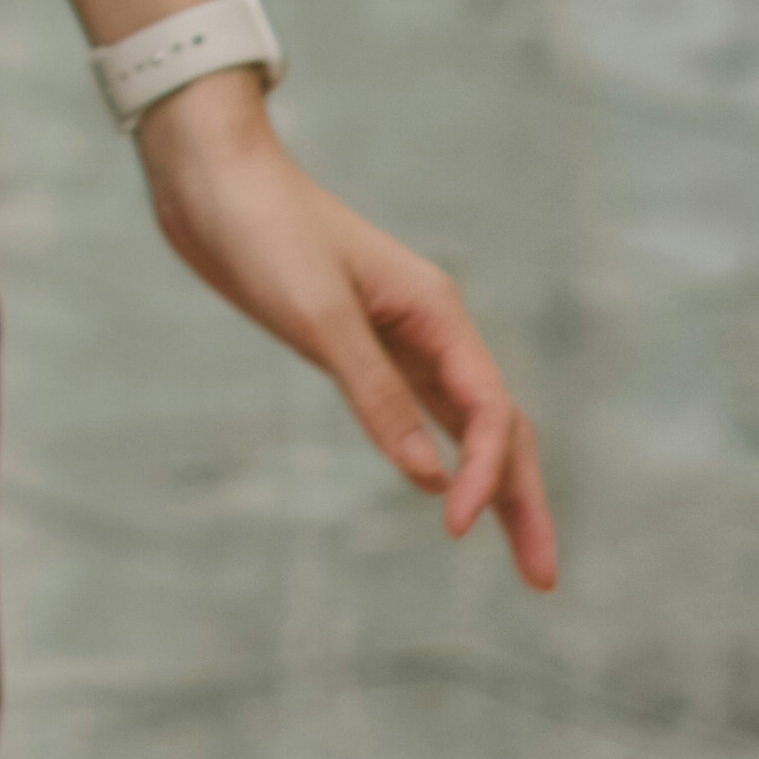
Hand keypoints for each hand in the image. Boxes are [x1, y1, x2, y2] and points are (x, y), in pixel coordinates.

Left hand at [135, 74, 557, 587]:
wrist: (213, 178)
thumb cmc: (265, 229)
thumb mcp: (317, 312)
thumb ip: (375, 393)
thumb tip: (430, 479)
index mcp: (436, 311)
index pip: (490, 410)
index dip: (488, 475)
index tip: (455, 526)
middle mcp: (431, 326)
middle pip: (499, 425)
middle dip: (524, 499)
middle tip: (544, 580)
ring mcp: (398, 337)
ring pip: (466, 423)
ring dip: (494, 485)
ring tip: (519, 553)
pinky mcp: (360, 346)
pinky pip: (421, 411)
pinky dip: (445, 455)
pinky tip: (446, 489)